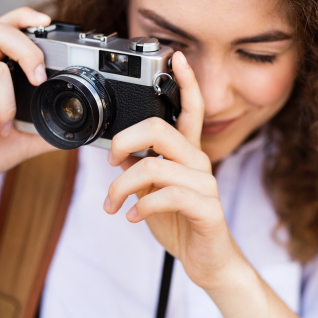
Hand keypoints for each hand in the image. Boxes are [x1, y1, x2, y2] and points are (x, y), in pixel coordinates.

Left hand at [105, 51, 241, 291]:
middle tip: (110, 163)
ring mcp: (205, 184)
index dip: (185, 82)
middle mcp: (198, 161)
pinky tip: (132, 217)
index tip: (175, 57)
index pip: (191, 108)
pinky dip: (141, 206)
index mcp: (187, 152)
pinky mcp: (207, 208)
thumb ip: (141, 169)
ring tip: (112, 205)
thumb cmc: (179, 221)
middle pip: (159, 129)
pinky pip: (167, 196)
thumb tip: (118, 155)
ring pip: (154, 166)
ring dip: (122, 186)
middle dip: (124, 142)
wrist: (205, 259)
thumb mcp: (153, 191)